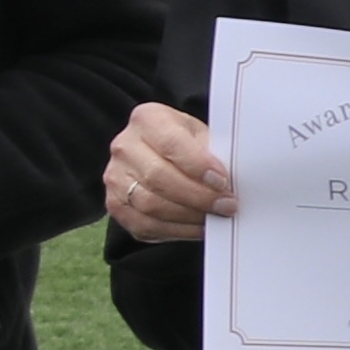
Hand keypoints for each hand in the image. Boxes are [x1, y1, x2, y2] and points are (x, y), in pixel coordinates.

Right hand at [102, 101, 227, 244]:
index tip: (223, 181)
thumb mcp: (202, 137)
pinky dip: (175, 230)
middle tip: (226, 205)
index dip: (198, 165)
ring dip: (189, 216)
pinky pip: (144, 225)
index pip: (170, 143)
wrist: (163, 158)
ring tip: (214, 217)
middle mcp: (124, 146)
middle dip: (198, 196)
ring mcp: (115, 177)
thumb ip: (213, 154)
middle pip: (158, 177)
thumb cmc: (188, 146)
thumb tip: (234, 180)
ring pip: (150, 204)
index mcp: (147, 119)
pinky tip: (197, 227)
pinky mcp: (115, 205)